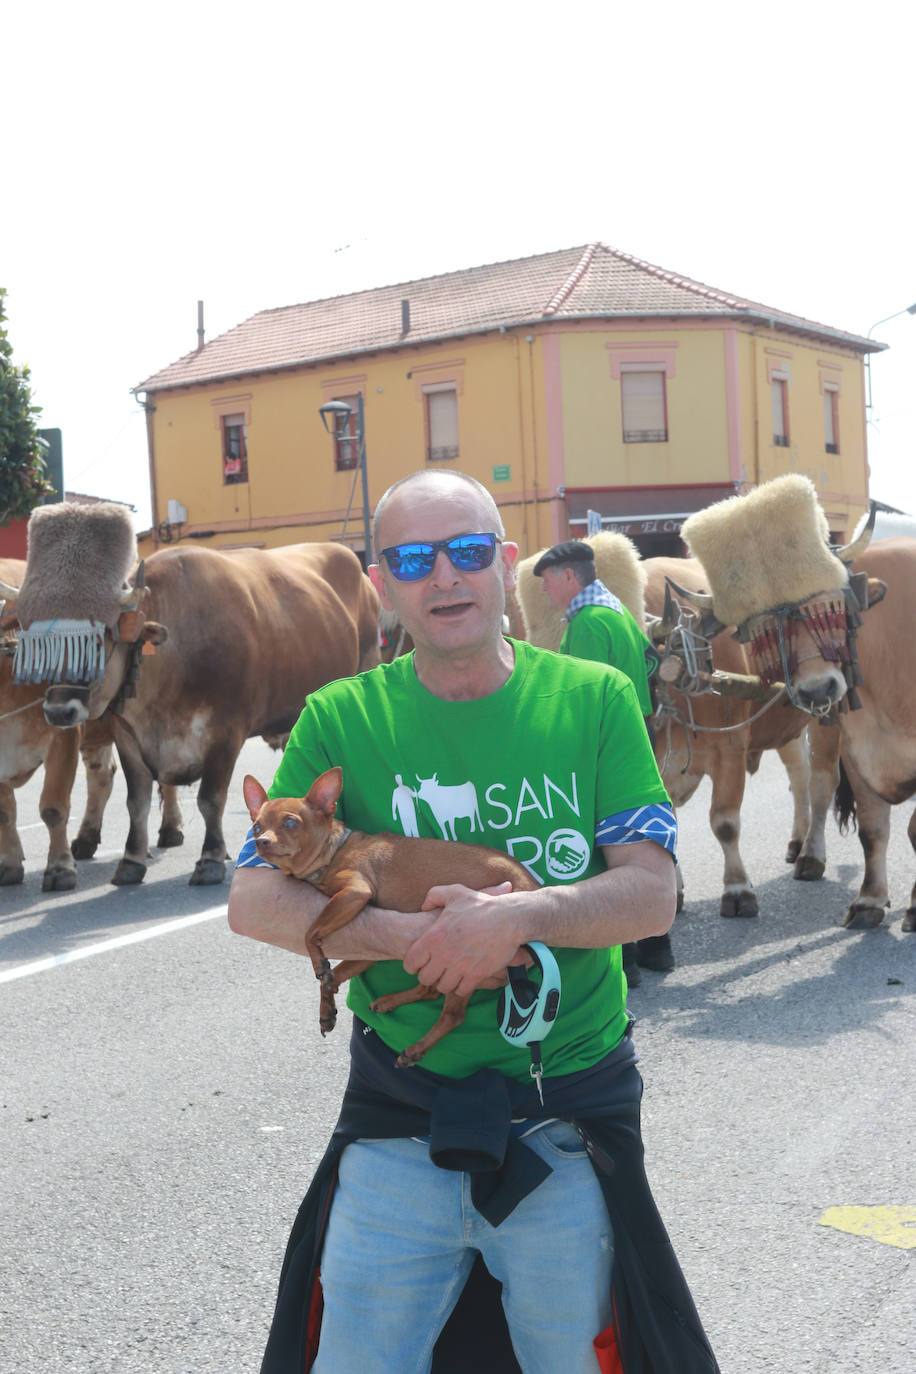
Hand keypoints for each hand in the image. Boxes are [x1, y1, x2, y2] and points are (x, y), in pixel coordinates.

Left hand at [404, 882, 526, 998]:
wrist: (509, 918)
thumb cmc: (482, 905)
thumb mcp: (455, 892)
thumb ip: (434, 896)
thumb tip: (424, 906)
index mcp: (434, 937)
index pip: (411, 963)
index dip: (413, 965)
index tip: (420, 963)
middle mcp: (444, 955)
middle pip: (425, 978)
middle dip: (428, 975)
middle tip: (436, 969)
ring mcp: (460, 967)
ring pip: (443, 987)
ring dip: (445, 982)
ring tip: (450, 974)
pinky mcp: (476, 975)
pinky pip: (461, 990)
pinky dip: (461, 986)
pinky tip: (465, 977)